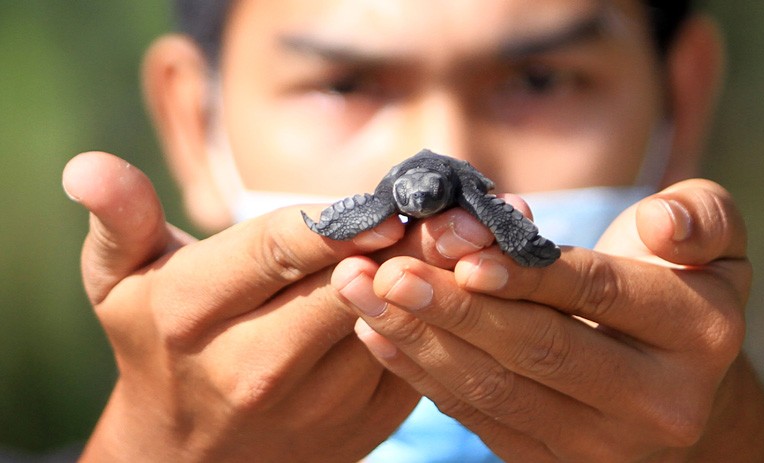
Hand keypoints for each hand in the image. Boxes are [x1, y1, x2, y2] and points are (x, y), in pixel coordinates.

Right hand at [63, 152, 419, 461]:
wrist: (190, 451)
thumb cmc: (159, 343)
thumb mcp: (121, 281)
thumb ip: (119, 220)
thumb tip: (88, 167)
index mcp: (193, 314)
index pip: (277, 251)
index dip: (336, 222)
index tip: (386, 200)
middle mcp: (253, 366)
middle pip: (343, 290)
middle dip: (398, 245)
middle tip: (442, 212)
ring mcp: (312, 405)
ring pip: (387, 328)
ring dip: (425, 281)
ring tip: (456, 241)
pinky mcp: (360, 425)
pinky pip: (411, 363)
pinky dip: (433, 323)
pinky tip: (447, 288)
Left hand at [330, 180, 763, 460]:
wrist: (678, 378)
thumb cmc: (681, 286)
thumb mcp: (713, 240)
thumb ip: (700, 218)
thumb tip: (662, 226)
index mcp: (698, 334)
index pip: (601, 294)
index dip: (527, 274)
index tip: (459, 253)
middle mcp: (657, 402)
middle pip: (540, 351)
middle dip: (454, 310)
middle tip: (387, 272)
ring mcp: (603, 445)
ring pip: (497, 391)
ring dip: (420, 340)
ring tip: (363, 294)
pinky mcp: (554, 462)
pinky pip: (477, 419)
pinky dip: (423, 374)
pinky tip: (379, 333)